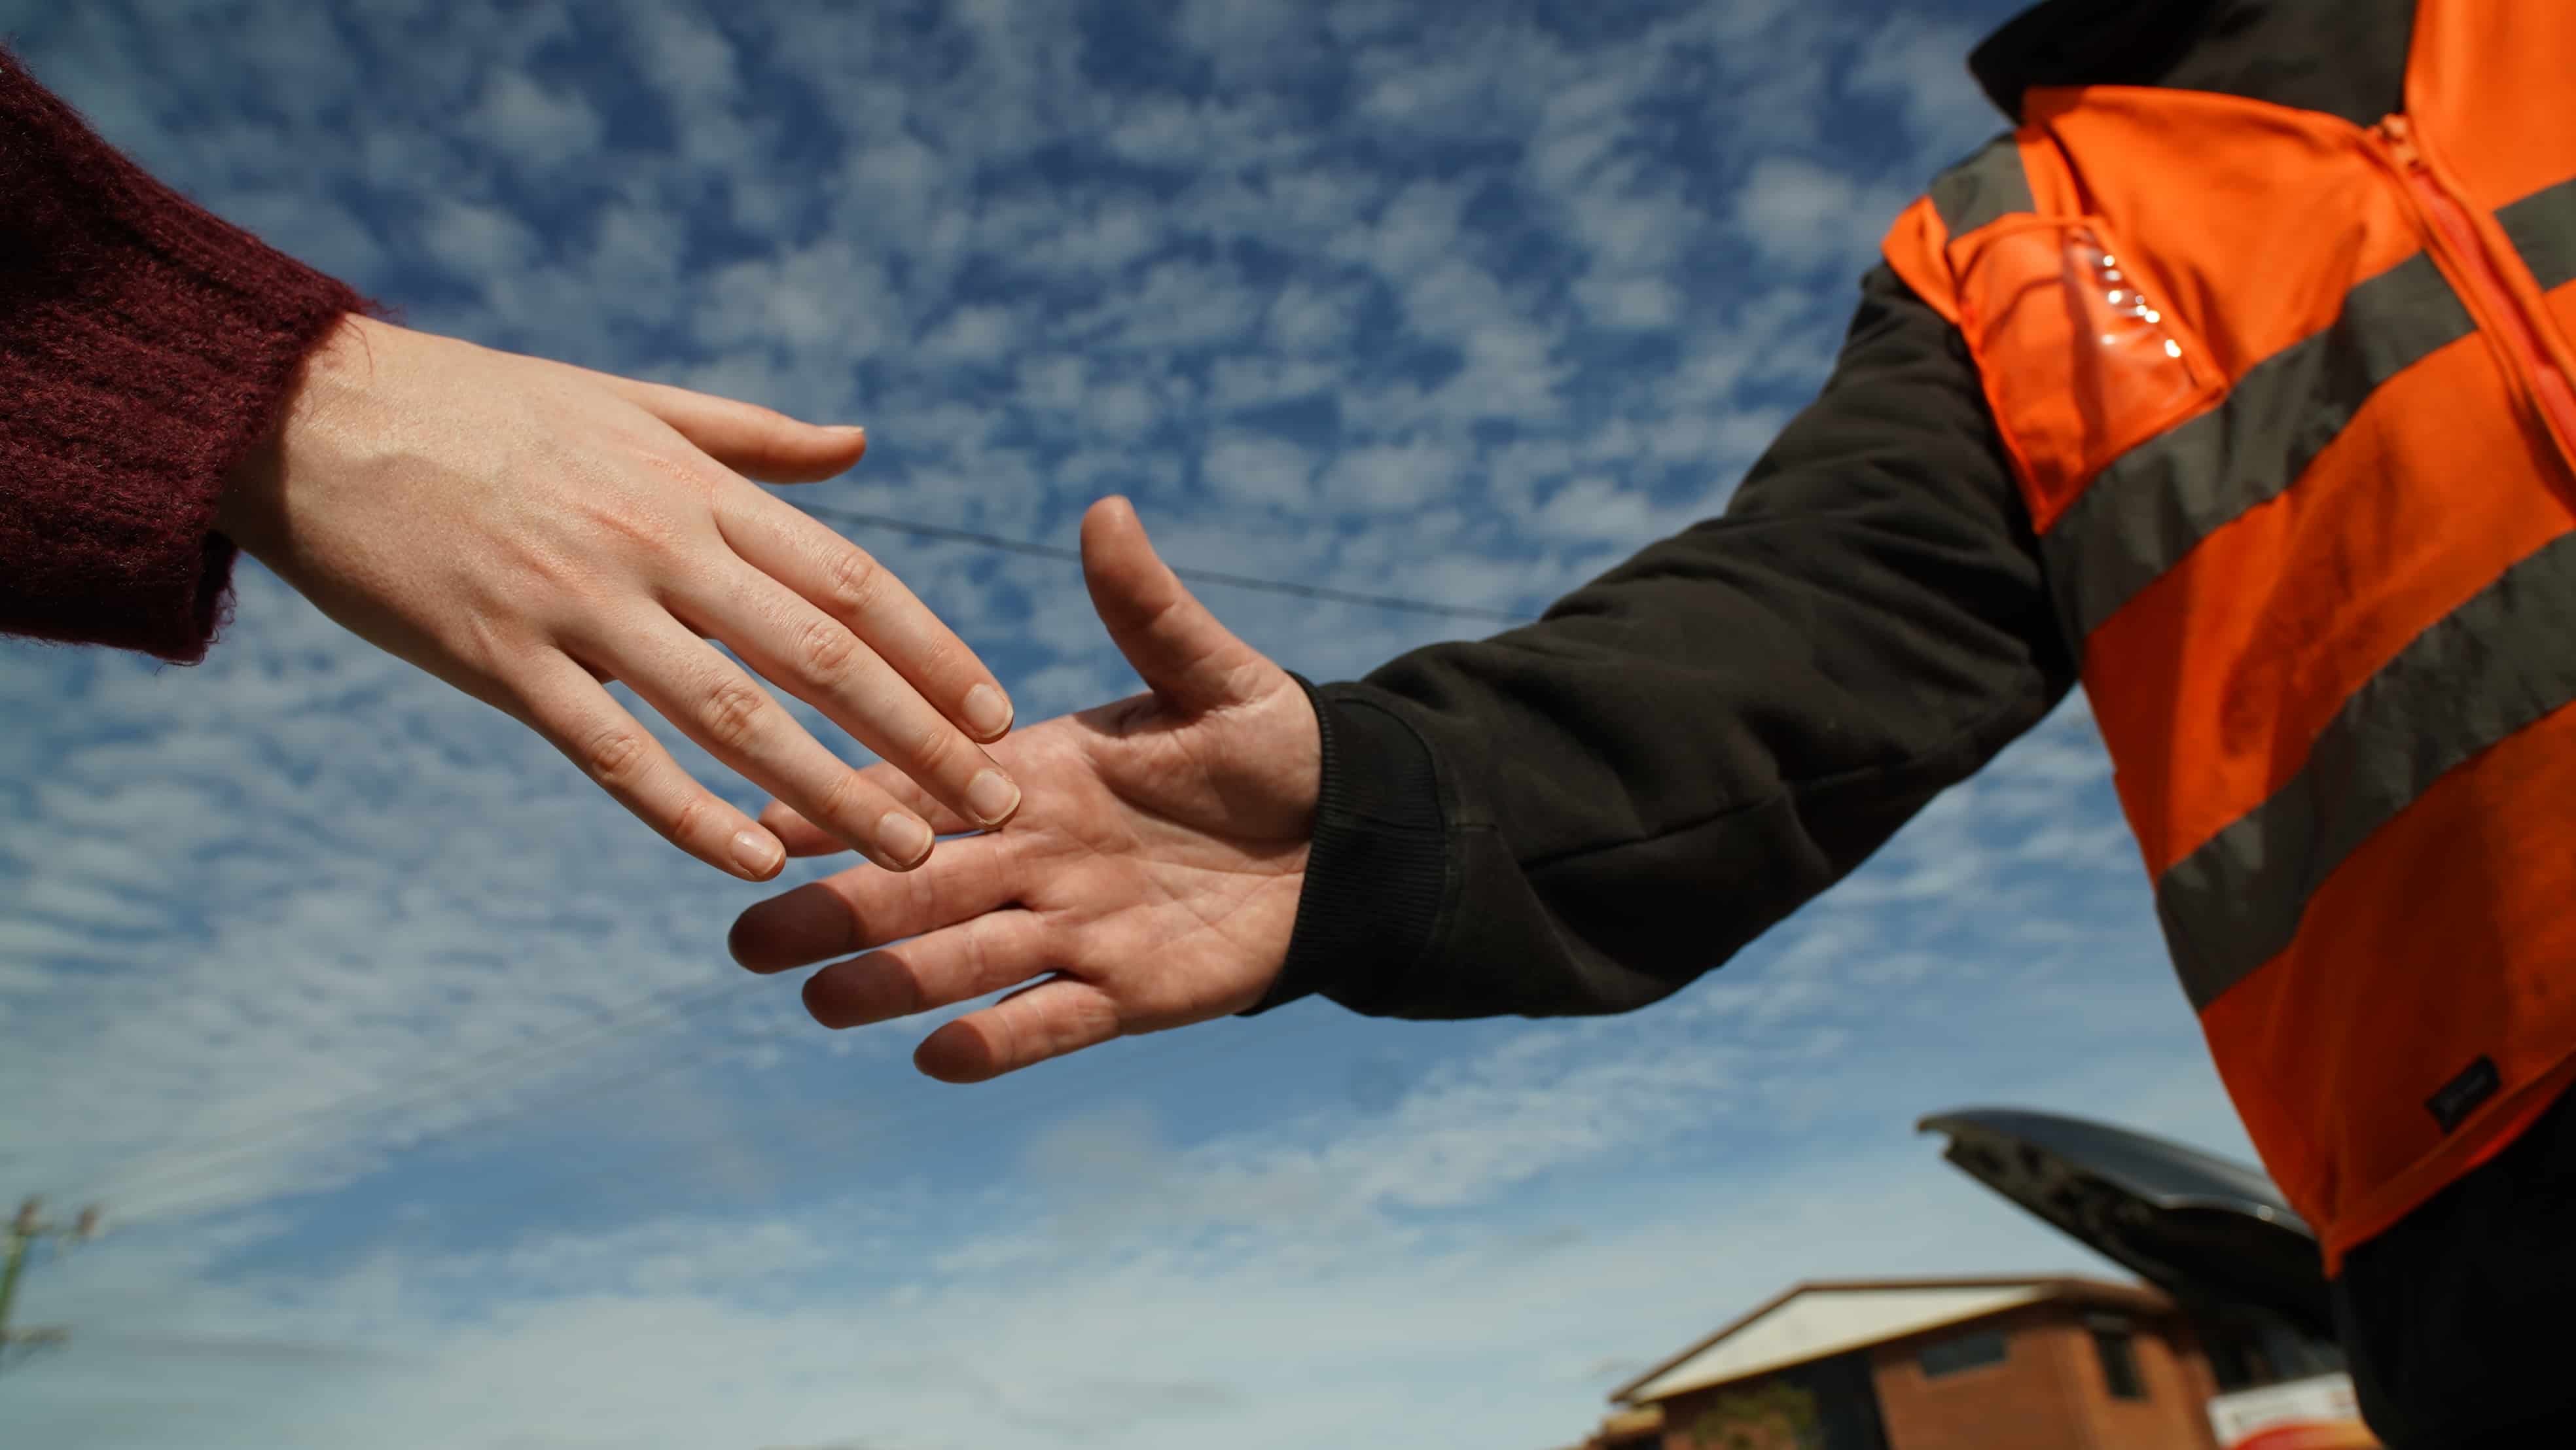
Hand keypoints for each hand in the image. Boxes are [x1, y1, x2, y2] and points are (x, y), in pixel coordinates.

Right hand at [217, 314, 1022, 879]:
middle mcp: (657, 545)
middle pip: (820, 656)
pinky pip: (613, 753)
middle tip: (995, 803)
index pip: (849, 579)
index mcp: (695, 487)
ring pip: (736, 715)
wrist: (316, 415)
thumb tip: (860, 446)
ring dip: (833, 789)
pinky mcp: (502, 660)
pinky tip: (755, 860)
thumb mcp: (632, 400)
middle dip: (918, 736)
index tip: (998, 714)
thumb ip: (752, 437)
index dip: (933, 650)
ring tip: (911, 854)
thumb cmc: (486, 406)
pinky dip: (688, 812)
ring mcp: (580, 605)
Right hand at [726, 497, 1319, 1080]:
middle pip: (917, 887)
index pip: (923, 784)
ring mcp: (1076, 929)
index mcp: (1039, 774)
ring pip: (966, 961)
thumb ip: (1148, 611)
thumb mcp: (1213, 675)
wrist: (1348, 836)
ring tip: (816, 1001)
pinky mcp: (1127, 991)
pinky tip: (937, 1058)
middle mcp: (1037, 857)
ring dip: (893, 982)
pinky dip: (1000, 1042)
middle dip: (837, 909)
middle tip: (746, 935)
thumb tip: (1106, 511)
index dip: (846, 797)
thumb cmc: (1276, 746)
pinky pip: (1053, 1022)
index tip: (760, 812)